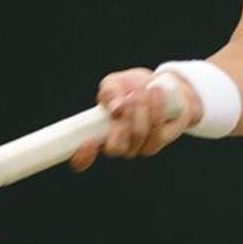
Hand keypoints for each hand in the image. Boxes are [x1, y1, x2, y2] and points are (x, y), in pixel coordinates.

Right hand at [69, 68, 203, 172]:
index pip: (82, 160)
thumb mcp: (115, 83)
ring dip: (141, 109)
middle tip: (129, 98)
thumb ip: (109, 92)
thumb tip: (115, 108)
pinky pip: (157, 131)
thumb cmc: (131, 87)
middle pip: (115, 148)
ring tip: (141, 91)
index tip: (87, 142)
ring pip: (138, 136)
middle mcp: (117, 146)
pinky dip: (156, 108)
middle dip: (122, 121)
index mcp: (98, 135)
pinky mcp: (158, 141)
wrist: (160, 85)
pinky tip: (155, 91)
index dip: (82, 157)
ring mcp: (138, 147)